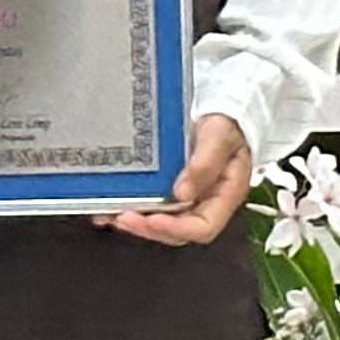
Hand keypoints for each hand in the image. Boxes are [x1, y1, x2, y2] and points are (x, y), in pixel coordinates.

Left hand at [99, 113, 251, 244]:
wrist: (221, 109)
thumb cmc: (227, 124)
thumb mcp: (219, 138)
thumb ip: (204, 165)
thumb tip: (182, 193)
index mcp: (225, 196)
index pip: (203, 227)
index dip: (177, 229)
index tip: (153, 220)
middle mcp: (205, 202)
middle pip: (177, 231)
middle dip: (149, 228)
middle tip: (125, 218)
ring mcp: (187, 197)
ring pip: (161, 221)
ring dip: (136, 222)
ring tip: (112, 214)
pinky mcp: (170, 189)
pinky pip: (152, 205)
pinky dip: (131, 207)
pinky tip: (111, 205)